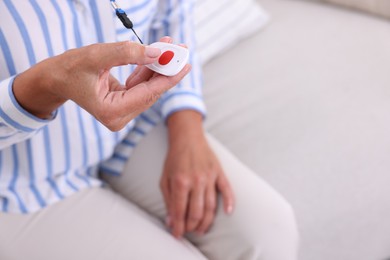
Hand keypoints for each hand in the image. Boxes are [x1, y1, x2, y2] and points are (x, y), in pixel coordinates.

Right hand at [13, 40, 190, 130]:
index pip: (148, 93)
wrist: (56, 78)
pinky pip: (141, 85)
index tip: (185, 64)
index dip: (168, 77)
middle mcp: (119, 117)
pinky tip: (156, 53)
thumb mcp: (97, 56)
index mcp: (111, 111)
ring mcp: (121, 112)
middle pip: (151, 91)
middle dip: (166, 69)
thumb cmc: (70, 69)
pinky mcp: (123, 103)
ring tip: (170, 46)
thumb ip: (127, 54)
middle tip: (181, 49)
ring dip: (158, 66)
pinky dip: (148, 69)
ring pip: (148, 87)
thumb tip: (157, 52)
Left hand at [160, 111, 234, 237]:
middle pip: (196, 212)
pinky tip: (228, 212)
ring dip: (206, 221)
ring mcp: (210, 177)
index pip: (179, 211)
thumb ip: (168, 200)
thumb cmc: (174, 159)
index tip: (177, 234)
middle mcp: (196, 180)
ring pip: (211, 206)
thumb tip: (170, 221)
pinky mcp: (219, 172)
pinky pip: (227, 189)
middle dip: (192, 226)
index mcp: (180, 181)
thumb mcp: (165, 178)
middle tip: (189, 232)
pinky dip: (229, 202)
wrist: (188, 137)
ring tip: (201, 230)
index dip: (178, 226)